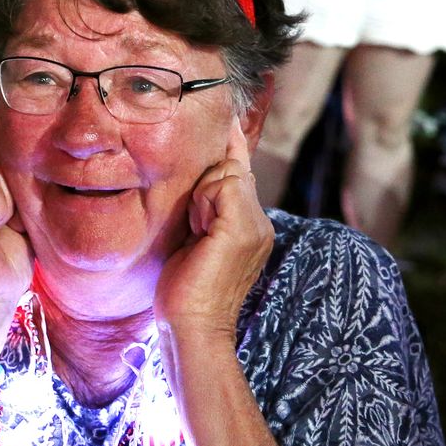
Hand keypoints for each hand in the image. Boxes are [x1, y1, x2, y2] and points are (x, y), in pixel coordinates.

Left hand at [155, 120, 272, 352]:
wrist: (191, 328)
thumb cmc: (184, 292)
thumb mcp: (195, 241)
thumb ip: (206, 211)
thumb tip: (202, 180)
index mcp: (252, 227)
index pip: (241, 175)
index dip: (233, 147)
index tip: (228, 117)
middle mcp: (261, 224)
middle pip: (232, 170)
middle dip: (204, 187)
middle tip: (194, 226)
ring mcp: (256, 225)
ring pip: (227, 174)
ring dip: (201, 197)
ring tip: (196, 232)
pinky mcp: (242, 228)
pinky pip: (222, 186)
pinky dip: (204, 202)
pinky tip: (199, 229)